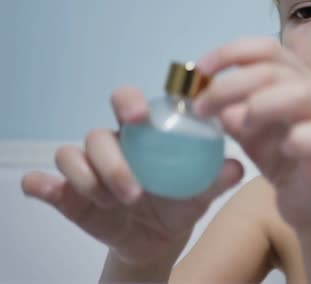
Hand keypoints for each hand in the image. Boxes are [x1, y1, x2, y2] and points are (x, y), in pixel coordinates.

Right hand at [21, 87, 243, 265]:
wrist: (159, 237)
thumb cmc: (180, 201)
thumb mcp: (201, 192)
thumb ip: (217, 178)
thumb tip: (237, 166)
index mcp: (143, 134)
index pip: (129, 103)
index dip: (129, 102)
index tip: (140, 117)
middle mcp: (112, 145)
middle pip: (97, 133)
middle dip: (110, 155)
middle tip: (132, 184)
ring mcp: (87, 169)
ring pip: (72, 156)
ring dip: (92, 180)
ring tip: (121, 203)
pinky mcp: (68, 194)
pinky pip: (47, 183)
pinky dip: (43, 185)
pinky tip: (48, 190)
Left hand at [194, 37, 310, 227]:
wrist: (309, 197)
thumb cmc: (279, 155)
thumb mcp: (245, 129)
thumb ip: (228, 109)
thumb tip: (204, 97)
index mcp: (290, 77)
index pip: (264, 49)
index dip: (230, 53)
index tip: (200, 70)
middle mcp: (310, 89)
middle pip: (273, 69)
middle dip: (230, 85)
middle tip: (202, 108)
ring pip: (300, 93)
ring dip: (262, 105)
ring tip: (240, 127)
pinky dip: (299, 138)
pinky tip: (283, 150)